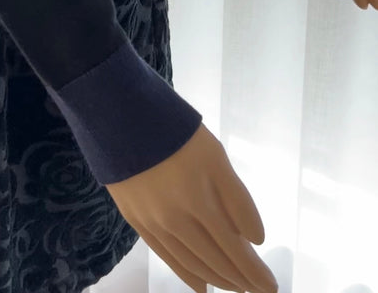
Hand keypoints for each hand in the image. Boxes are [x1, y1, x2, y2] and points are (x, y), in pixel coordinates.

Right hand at [104, 122, 277, 292]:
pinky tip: (201, 286)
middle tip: (259, 289)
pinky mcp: (136, 221)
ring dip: (217, 279)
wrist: (121, 117)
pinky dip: (186, 274)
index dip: (254, 272)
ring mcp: (154, 224)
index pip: (234, 250)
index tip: (271, 286)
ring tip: (235, 287)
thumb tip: (256, 240)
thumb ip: (237, 198)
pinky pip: (166, 257)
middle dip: (241, 279)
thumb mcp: (215, 156)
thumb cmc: (176, 131)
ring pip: (192, 264)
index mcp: (200, 203)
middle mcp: (176, 222)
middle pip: (215, 261)